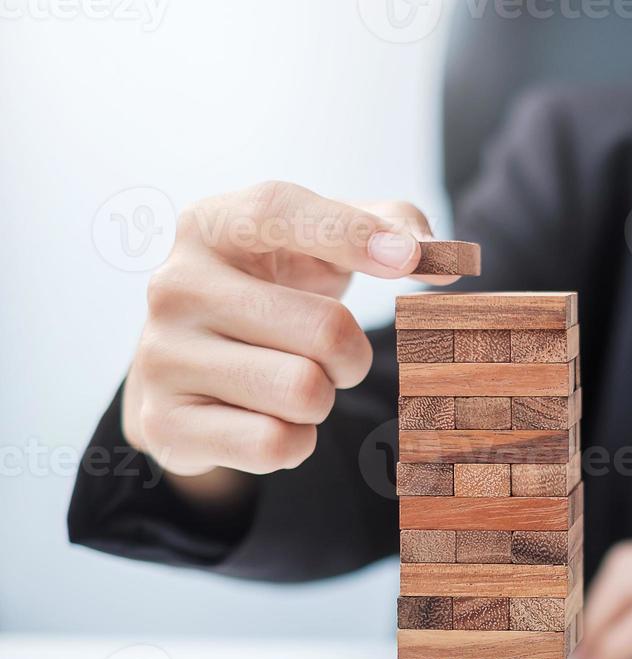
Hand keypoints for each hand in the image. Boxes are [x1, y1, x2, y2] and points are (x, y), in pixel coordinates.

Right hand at [122, 181, 455, 505]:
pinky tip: (267, 418)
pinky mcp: (165, 424)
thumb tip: (444, 261)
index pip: (280, 213)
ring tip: (290, 381)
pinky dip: (295, 441)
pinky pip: (276, 444)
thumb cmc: (275, 291)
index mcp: (212, 226)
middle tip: (329, 354)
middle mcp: (174, 284)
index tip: (408, 261)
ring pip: (304, 393)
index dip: (352, 234)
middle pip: (326, 330)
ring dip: (322, 399)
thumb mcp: (322, 245)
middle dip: (352, 354)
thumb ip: (392, 227)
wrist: (188, 366)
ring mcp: (160, 355)